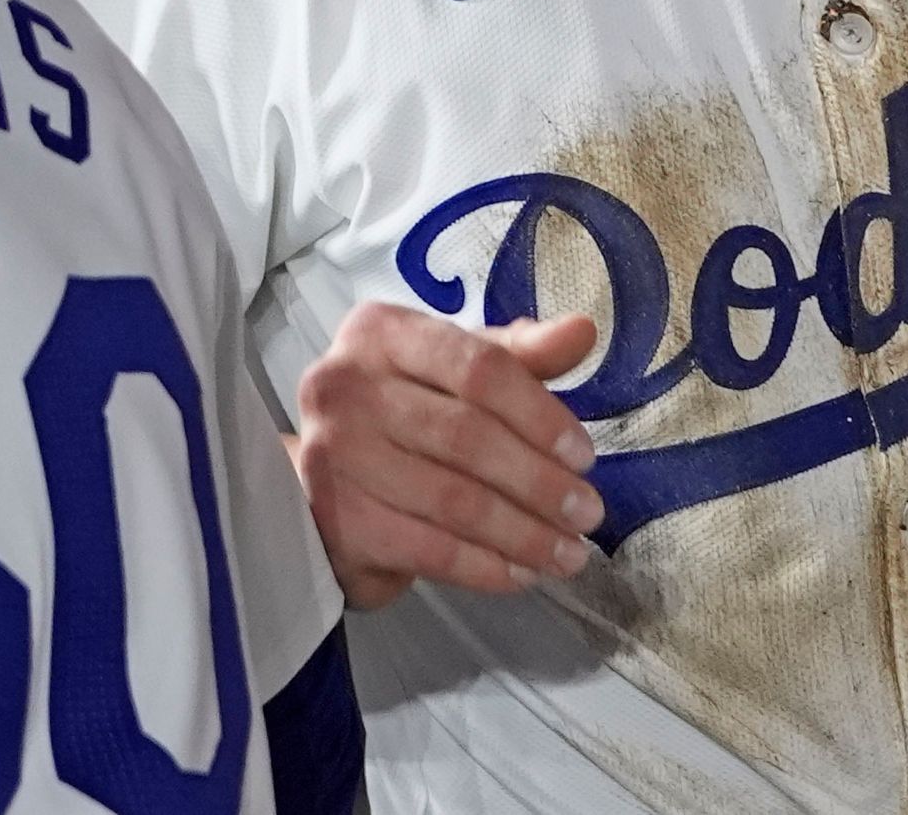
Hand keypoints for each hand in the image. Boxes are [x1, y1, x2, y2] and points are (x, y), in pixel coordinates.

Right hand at [291, 301, 602, 608]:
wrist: (319, 484)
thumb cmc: (400, 414)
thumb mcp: (455, 371)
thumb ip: (518, 355)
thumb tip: (582, 332)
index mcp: (382, 333)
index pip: (477, 366)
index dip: (539, 414)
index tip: (584, 455)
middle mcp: (346, 388)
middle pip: (467, 437)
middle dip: (540, 482)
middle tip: (588, 513)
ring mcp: (335, 457)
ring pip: (454, 501)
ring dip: (524, 534)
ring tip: (568, 552)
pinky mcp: (339, 522)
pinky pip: (429, 550)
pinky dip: (485, 567)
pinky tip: (522, 574)